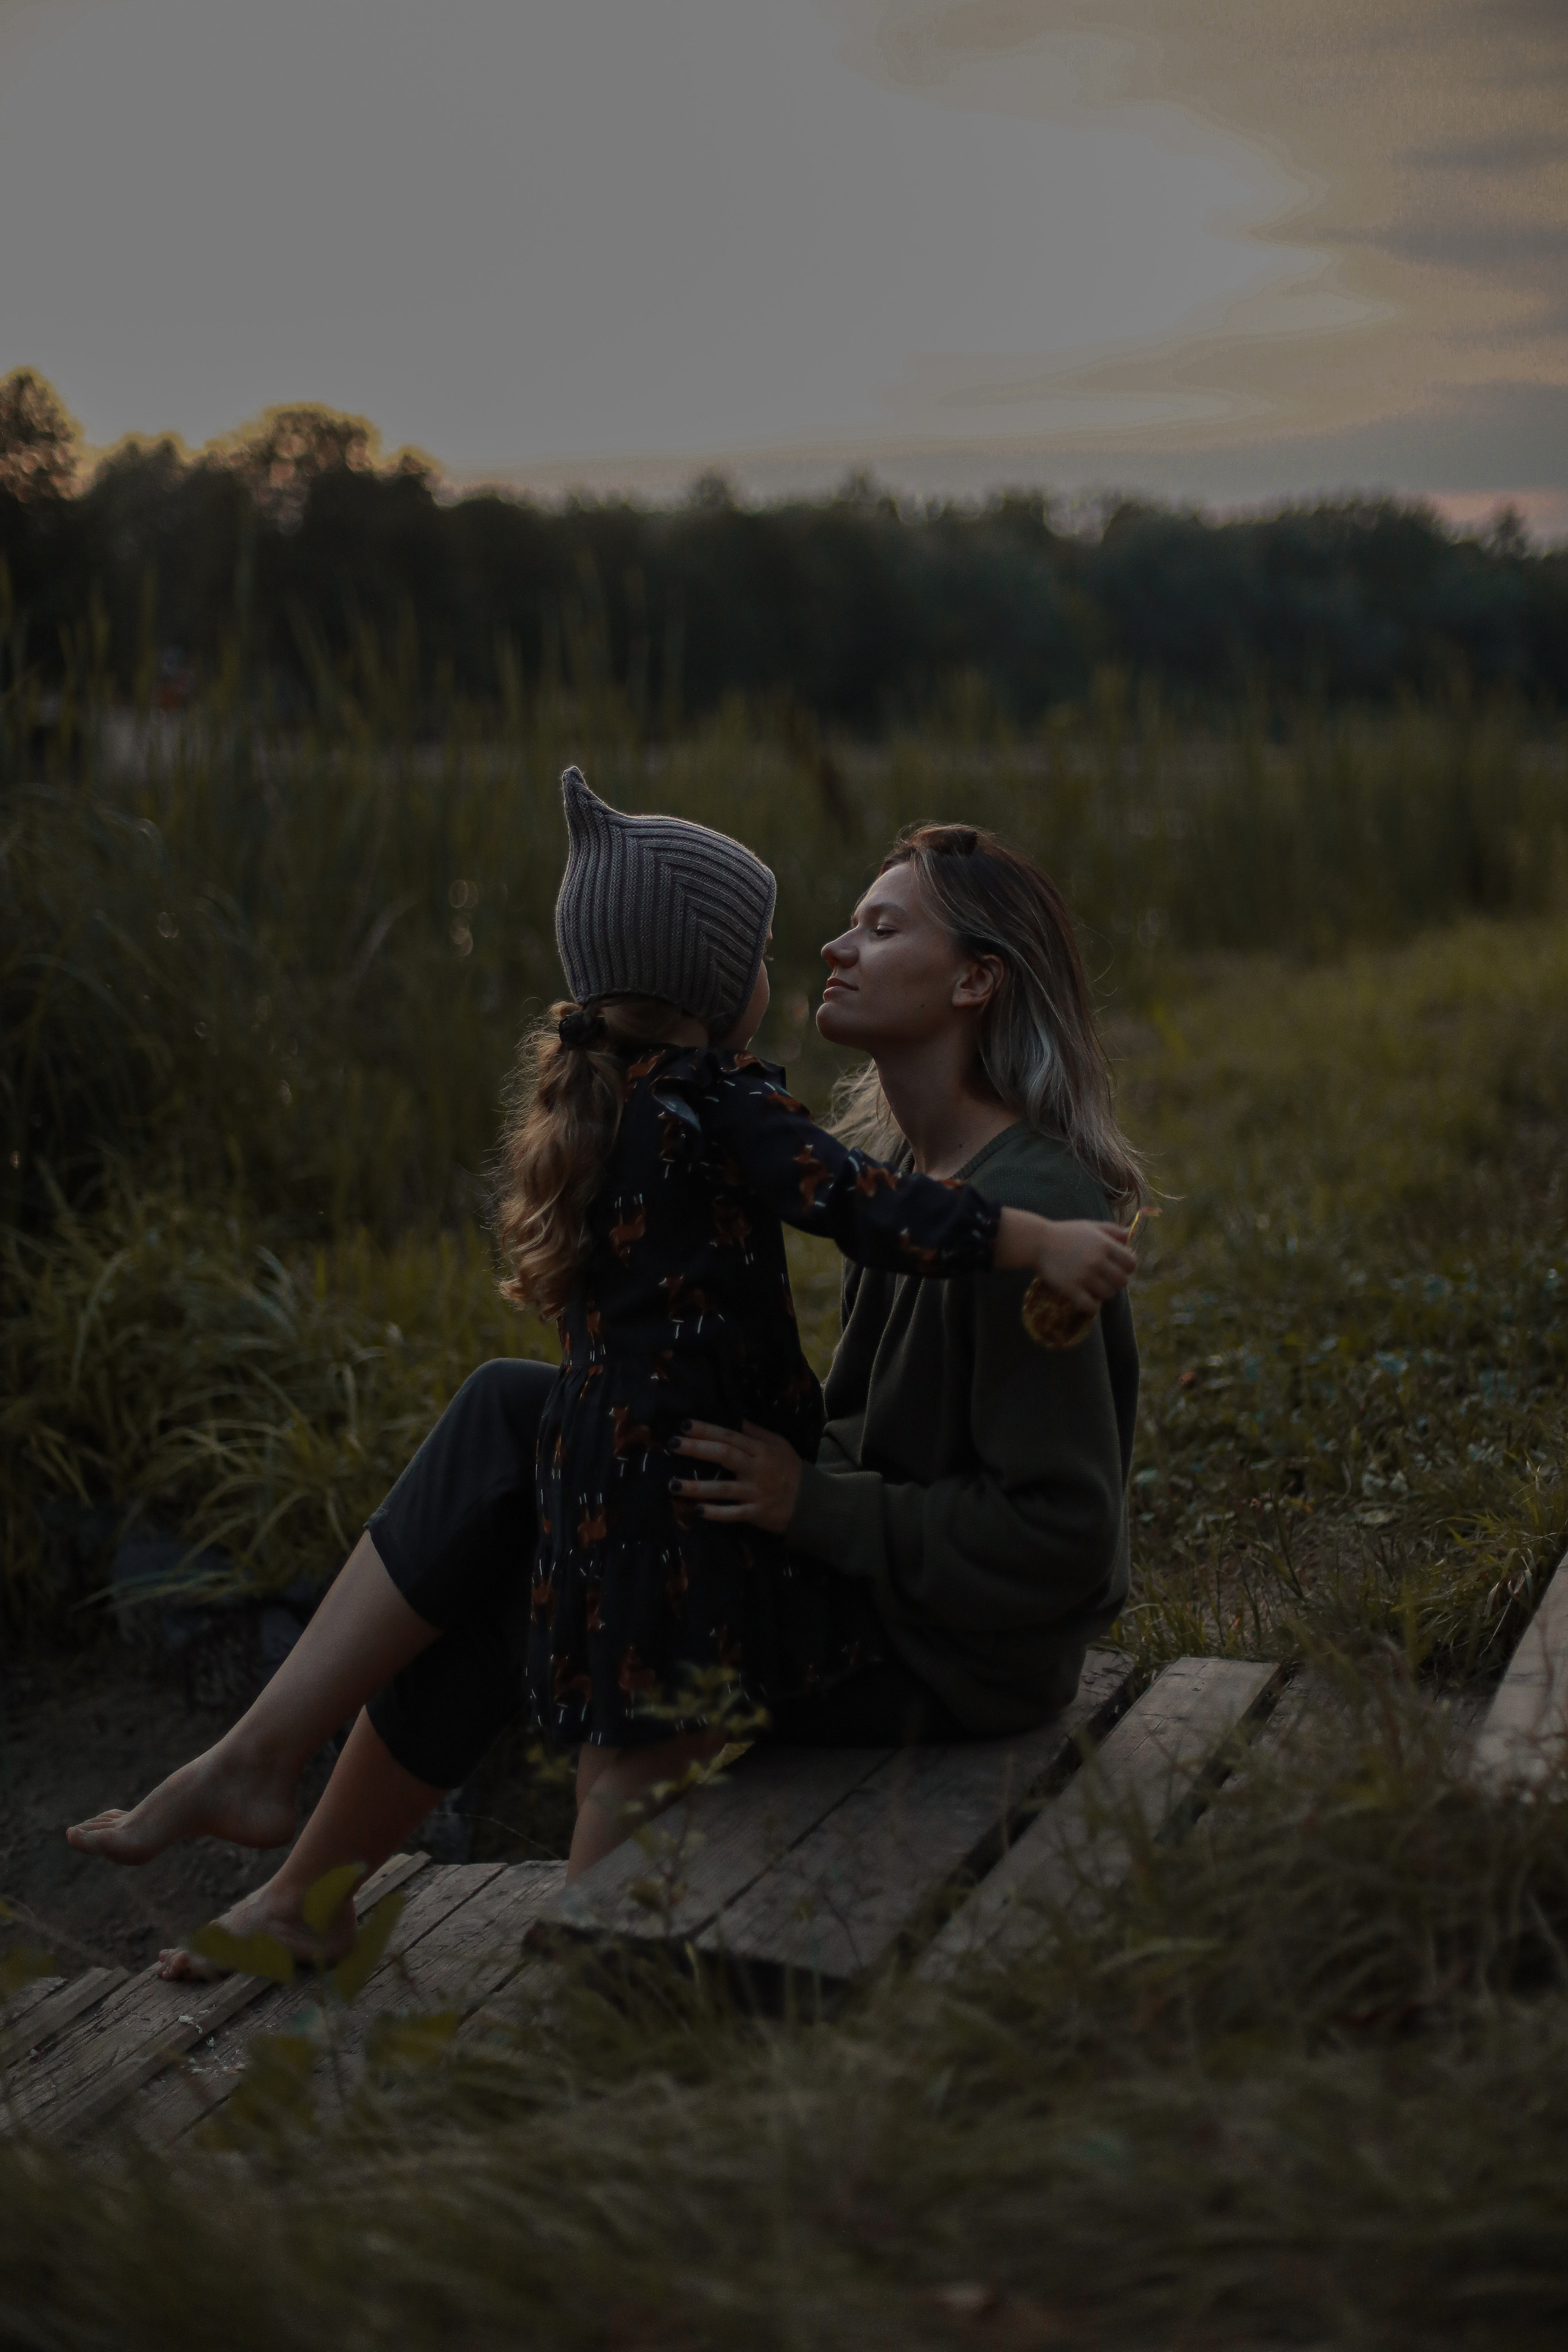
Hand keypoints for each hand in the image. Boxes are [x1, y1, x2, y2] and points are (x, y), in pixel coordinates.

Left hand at [668, 1420, 804, 1533]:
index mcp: (761, 1450)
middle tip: (673, 1444)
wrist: (812, 1503)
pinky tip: (698, 1511)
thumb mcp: (779, 1444)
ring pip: (723, 1489)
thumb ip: (756, 1432)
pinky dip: (717, 1513)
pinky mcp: (756, 1513)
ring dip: (697, 1487)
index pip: (730, 1436)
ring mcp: (755, 1492)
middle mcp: (756, 1469)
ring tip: (673, 1484)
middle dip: (697, 1449)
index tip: (684, 1425)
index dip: (707, 1430)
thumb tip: (735, 1418)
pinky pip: (734, 1514)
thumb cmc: (791, 1470)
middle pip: (724, 1455)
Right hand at [1031, 1218, 1137, 1309]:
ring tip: (1092, 1287)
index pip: (1131, 1263)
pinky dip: (1092, 1307)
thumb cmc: (1066, 1233)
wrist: (1037, 1242)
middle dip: (1115, 1281)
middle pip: (1122, 1281)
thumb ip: (1112, 1230)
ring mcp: (1084, 1276)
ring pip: (1108, 1294)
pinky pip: (1091, 1307)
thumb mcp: (1090, 1226)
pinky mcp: (1071, 1289)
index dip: (1127, 1267)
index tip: (1117, 1267)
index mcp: (1105, 1245)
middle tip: (1103, 1279)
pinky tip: (1086, 1300)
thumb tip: (1129, 1235)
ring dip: (1103, 1293)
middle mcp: (1097, 1261)